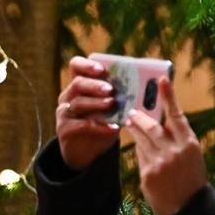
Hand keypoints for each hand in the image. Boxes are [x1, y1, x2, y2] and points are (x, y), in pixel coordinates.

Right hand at [55, 56, 120, 170]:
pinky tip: (113, 127)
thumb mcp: (114, 105)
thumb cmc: (105, 120)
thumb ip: (123, 92)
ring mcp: (65, 112)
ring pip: (78, 103)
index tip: (101, 68)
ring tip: (112, 104)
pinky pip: (81, 125)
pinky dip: (99, 125)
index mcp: (81, 84)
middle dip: (95, 85)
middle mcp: (69, 95)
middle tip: (110, 89)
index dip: (86, 65)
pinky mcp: (65, 129)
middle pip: (77, 83)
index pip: (76, 66)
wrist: (90, 149)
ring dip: (97, 103)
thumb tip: (150, 81)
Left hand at [125, 78, 206, 214]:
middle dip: (141, 116)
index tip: (162, 80)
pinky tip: (138, 146)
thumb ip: (179, 139)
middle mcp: (174, 151)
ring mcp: (159, 163)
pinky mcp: (147, 174)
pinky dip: (139, 149)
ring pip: (142, 139)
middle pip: (152, 126)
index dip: (169, 97)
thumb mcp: (192, 156)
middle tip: (132, 110)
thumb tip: (163, 123)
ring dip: (134, 129)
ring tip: (130, 122)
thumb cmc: (192, 179)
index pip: (177, 115)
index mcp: (190, 144)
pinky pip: (139, 156)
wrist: (187, 207)